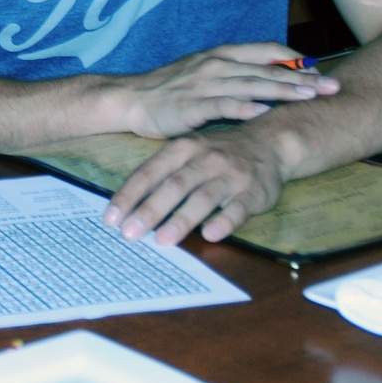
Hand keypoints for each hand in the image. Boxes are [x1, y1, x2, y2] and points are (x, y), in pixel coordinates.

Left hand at [102, 124, 289, 245]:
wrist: (270, 142)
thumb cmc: (217, 153)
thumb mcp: (187, 152)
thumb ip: (162, 175)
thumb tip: (128, 207)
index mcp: (182, 148)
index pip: (149, 173)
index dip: (129, 196)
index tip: (110, 219)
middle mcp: (205, 158)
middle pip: (173, 186)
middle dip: (149, 211)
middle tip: (129, 234)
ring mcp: (230, 174)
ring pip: (203, 197)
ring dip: (181, 220)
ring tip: (162, 240)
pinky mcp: (254, 191)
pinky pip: (238, 208)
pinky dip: (224, 221)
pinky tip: (210, 235)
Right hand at [114, 42, 337, 138]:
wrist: (129, 99)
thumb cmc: (168, 89)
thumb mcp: (202, 71)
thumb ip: (234, 72)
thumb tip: (269, 79)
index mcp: (221, 55)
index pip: (267, 50)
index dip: (297, 60)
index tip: (321, 70)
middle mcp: (216, 65)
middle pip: (267, 69)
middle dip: (303, 78)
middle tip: (332, 86)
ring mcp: (203, 84)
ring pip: (251, 85)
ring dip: (283, 91)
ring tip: (310, 97)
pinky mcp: (191, 106)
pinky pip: (222, 105)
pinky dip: (244, 108)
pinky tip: (264, 112)